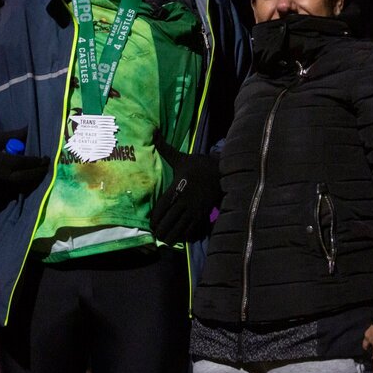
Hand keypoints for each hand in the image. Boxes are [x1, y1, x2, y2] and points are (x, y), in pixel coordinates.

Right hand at [0, 128, 47, 199]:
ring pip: (20, 187)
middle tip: (46, 167)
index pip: (22, 163)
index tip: (45, 159)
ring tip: (40, 173)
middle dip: (37, 173)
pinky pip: (13, 192)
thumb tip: (30, 128)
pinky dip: (22, 187)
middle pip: (24, 177)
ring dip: (32, 181)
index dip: (35, 161)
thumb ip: (14, 135)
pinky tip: (29, 180)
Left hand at [149, 129, 221, 243]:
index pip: (162, 208)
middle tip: (156, 235)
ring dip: (172, 236)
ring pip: (181, 228)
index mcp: (177, 188)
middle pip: (170, 221)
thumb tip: (152, 132)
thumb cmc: (199, 165)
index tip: (151, 224)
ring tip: (165, 240)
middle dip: (161, 230)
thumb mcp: (181, 157)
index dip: (155, 219)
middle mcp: (185, 201)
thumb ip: (165, 148)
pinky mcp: (204, 214)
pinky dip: (186, 236)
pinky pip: (194, 229)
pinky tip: (181, 238)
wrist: (221, 171)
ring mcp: (195, 209)